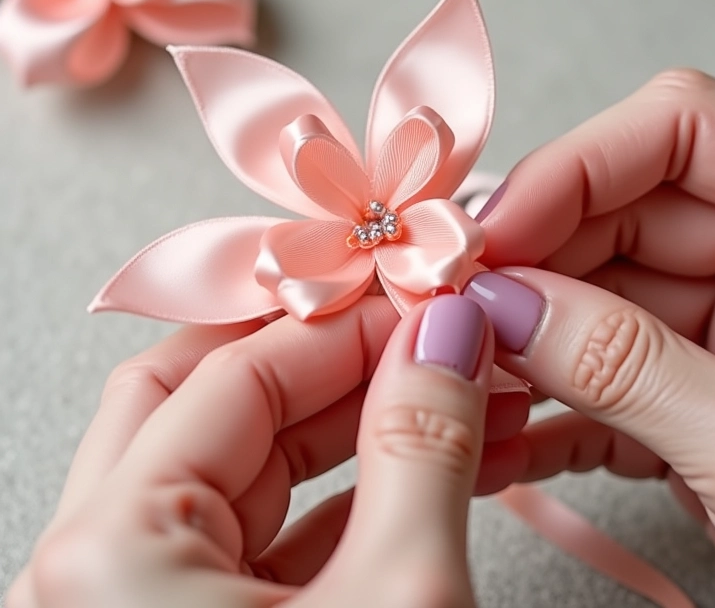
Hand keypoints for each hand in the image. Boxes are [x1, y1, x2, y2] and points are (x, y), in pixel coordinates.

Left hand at [7, 295, 512, 607]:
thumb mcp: (402, 601)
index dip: (348, 327)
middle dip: (332, 360)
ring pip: (240, 467)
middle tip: (421, 334)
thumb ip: (424, 445)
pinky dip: (343, 495)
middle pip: (210, 402)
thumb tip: (454, 329)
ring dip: (349, 425)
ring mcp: (136, 604)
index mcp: (110, 555)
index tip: (429, 301)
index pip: (235, 374)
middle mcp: (95, 573)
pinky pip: (261, 533)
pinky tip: (420, 466)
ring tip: (444, 394)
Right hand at [467, 69, 714, 604]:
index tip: (492, 234)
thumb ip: (629, 367)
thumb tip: (502, 308)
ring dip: (526, 347)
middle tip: (454, 315)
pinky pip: (608, 376)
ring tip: (467, 385)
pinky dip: (552, 411)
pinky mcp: (696, 398)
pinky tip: (506, 444)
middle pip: (619, 215)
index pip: (682, 127)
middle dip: (529, 267)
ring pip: (597, 299)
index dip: (576, 166)